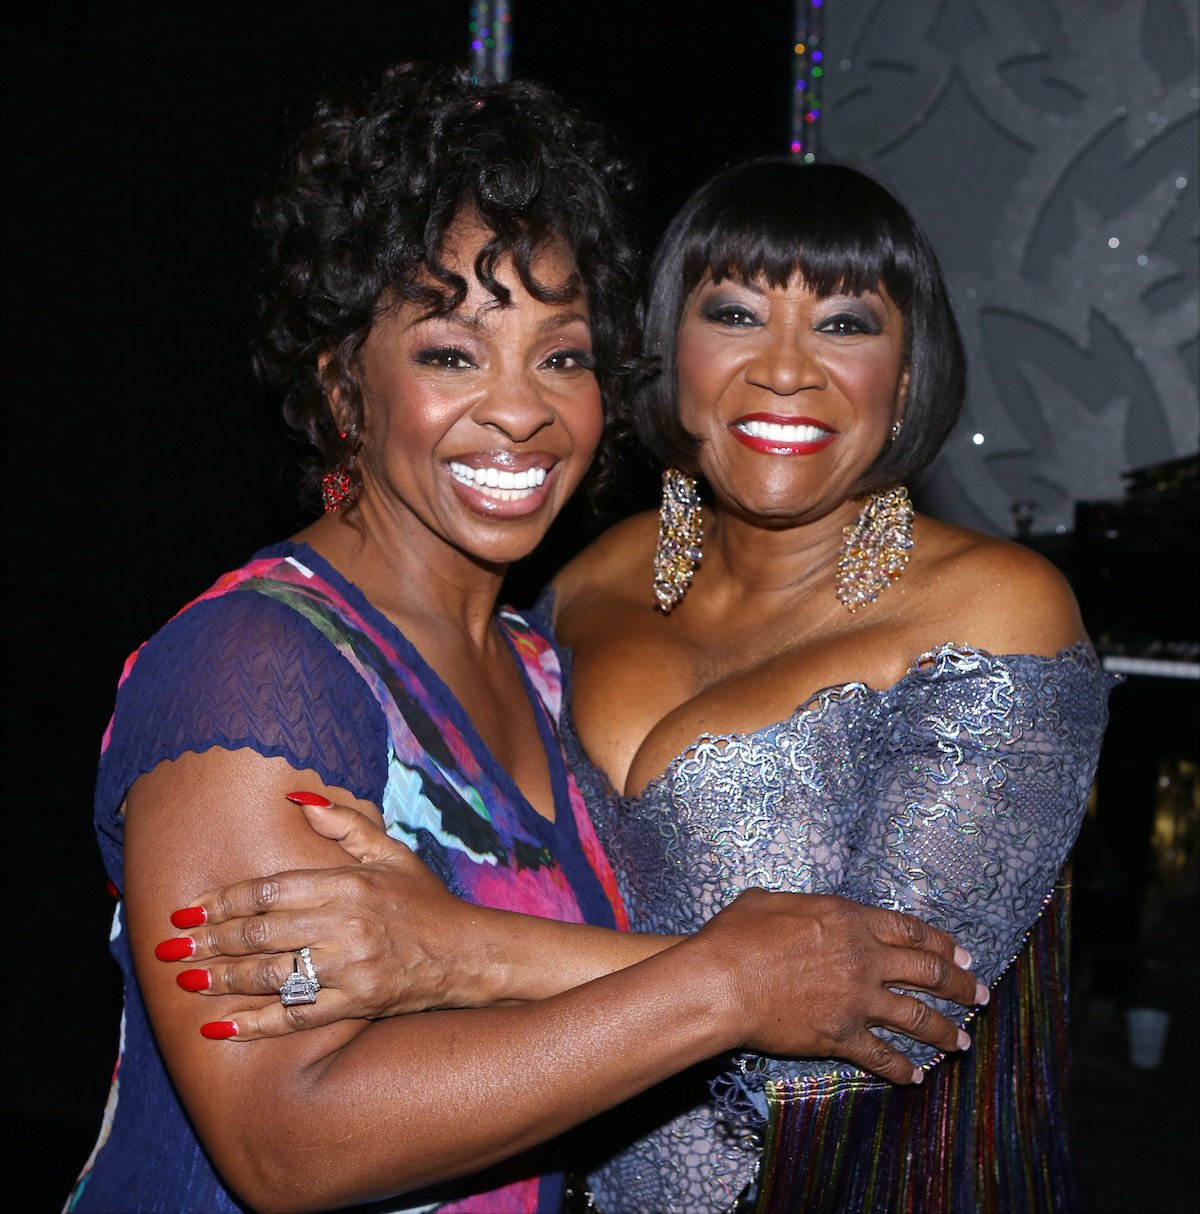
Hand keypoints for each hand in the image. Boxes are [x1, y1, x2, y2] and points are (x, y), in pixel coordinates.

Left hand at [157, 796, 489, 1037]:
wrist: (469, 953)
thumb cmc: (424, 900)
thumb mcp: (391, 852)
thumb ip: (344, 824)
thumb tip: (296, 799)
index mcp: (350, 884)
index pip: (271, 890)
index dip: (224, 900)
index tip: (189, 909)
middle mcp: (347, 925)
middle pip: (262, 933)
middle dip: (210, 940)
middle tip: (170, 948)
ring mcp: (351, 969)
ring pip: (272, 976)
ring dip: (223, 980)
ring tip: (187, 980)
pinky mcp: (356, 1006)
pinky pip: (296, 1018)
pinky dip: (256, 1025)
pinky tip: (221, 1027)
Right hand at [696, 888, 987, 1083]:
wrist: (722, 982)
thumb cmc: (736, 935)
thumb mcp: (769, 901)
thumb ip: (797, 906)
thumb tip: (794, 910)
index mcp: (849, 919)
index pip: (910, 930)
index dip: (941, 944)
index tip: (961, 955)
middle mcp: (863, 958)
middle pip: (928, 972)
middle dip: (961, 985)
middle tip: (979, 995)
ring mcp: (857, 999)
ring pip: (916, 1017)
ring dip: (944, 1030)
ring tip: (961, 1041)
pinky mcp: (842, 1035)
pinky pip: (882, 1056)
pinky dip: (902, 1068)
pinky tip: (915, 1076)